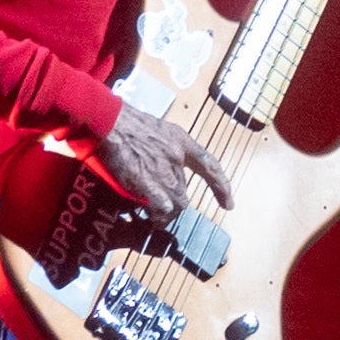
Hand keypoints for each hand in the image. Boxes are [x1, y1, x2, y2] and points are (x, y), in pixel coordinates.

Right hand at [92, 69, 232, 212]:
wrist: (112, 121)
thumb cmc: (131, 124)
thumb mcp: (161, 131)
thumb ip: (168, 149)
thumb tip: (168, 167)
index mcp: (183, 142)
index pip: (210, 167)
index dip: (221, 187)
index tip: (228, 204)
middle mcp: (177, 158)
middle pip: (185, 191)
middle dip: (176, 203)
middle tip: (164, 210)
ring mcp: (163, 170)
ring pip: (176, 203)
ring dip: (167, 213)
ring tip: (157, 218)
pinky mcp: (146, 181)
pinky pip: (161, 206)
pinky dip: (158, 215)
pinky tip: (151, 218)